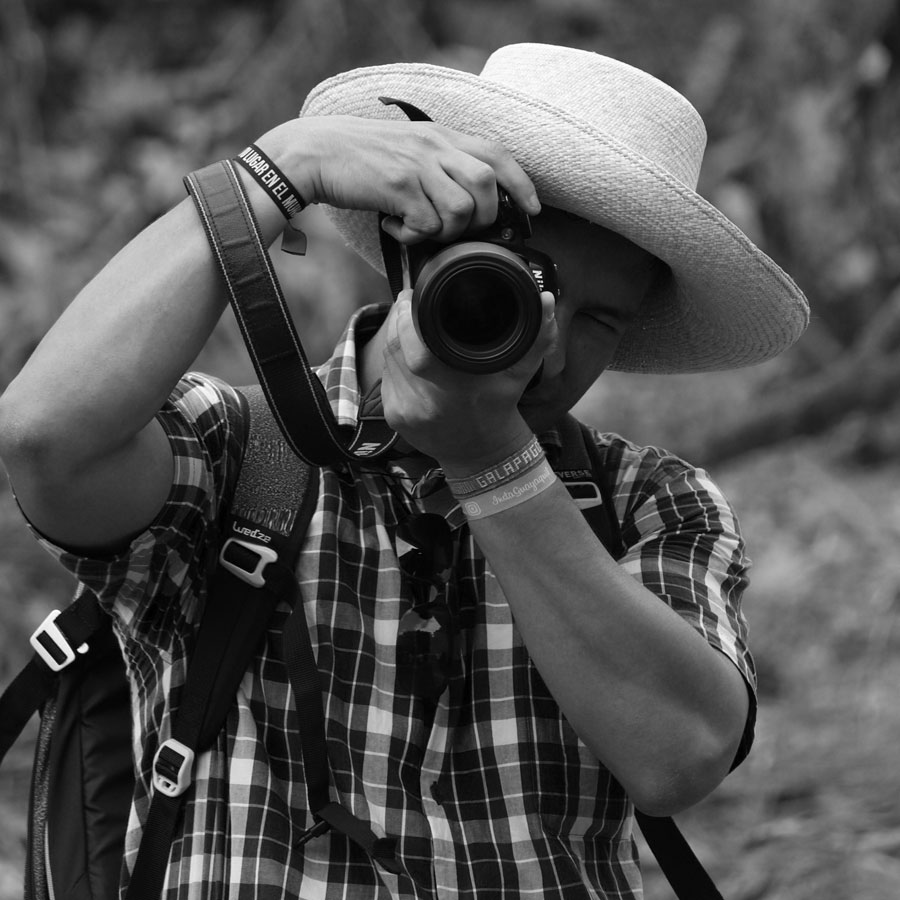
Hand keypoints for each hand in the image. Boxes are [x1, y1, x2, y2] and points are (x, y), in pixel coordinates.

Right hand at [254, 116, 540, 244]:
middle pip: (486, 185)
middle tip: (456, 228)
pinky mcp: (398, 186)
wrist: (317, 152)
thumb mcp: (410, 148)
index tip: (533, 209)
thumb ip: (441, 164)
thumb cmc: (363, 157)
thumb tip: (471, 200)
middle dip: (482, 217)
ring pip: (462, 209)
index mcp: (442, 134)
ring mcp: (417, 164)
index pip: (497, 153)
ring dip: (447, 230)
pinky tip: (395, 228)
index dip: (521, 183)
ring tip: (420, 229)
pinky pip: (427, 223)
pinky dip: (414, 236)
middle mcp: (434, 145)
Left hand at [378, 289, 557, 473]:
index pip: (413, 344)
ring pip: (387, 359)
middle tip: (409, 304)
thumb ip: (535, 336)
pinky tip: (408, 356)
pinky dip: (394, 362)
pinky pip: (386, 377)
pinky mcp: (393, 416)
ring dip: (395, 338)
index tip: (414, 298)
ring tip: (410, 325)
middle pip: (394, 346)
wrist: (481, 454)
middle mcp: (425, 401)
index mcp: (454, 388)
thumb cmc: (499, 407)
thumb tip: (545, 300)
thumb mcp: (520, 374)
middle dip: (399, 320)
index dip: (407, 317)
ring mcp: (405, 411)